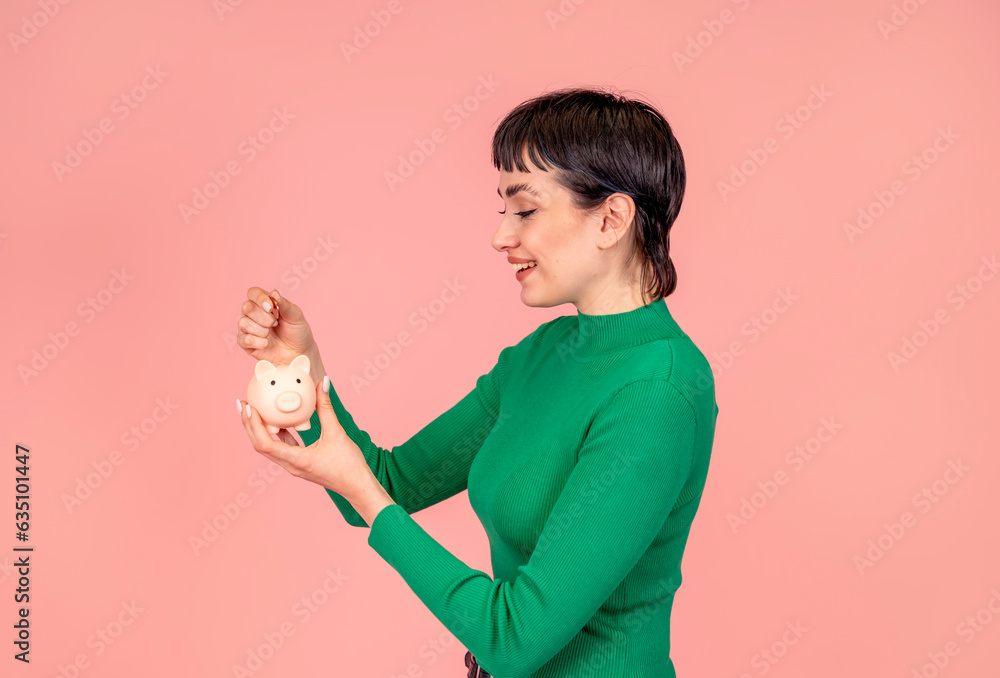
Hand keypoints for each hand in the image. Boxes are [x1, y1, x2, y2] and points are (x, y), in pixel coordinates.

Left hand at [237, 375, 375, 505]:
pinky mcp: (300, 464)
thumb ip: (326, 408)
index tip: (249, 407)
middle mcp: (290, 465)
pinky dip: (277, 434)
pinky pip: (282, 448)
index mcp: (296, 461)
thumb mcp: (337, 433)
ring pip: (269, 448)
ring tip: (255, 410)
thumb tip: (322, 383)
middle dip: (249, 425)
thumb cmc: (349, 465)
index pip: (265, 443)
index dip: (253, 424)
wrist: (357, 487)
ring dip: (259, 430)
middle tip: (243, 404)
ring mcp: (294, 466)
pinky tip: (279, 421)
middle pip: (260, 446)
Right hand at [238, 287, 318, 367]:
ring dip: (262, 331)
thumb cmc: (297, 332)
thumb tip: (275, 292)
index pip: (253, 293)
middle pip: (246, 307)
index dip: (260, 298)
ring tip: (271, 334)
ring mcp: (248, 328)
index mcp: (264, 303)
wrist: (299, 353)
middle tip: (275, 323)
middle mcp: (253, 314)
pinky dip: (260, 343)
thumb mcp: (296, 316)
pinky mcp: (246, 343)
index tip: (271, 307)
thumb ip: (285, 304)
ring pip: (243, 323)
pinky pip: (245, 339)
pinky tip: (267, 344)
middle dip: (264, 317)